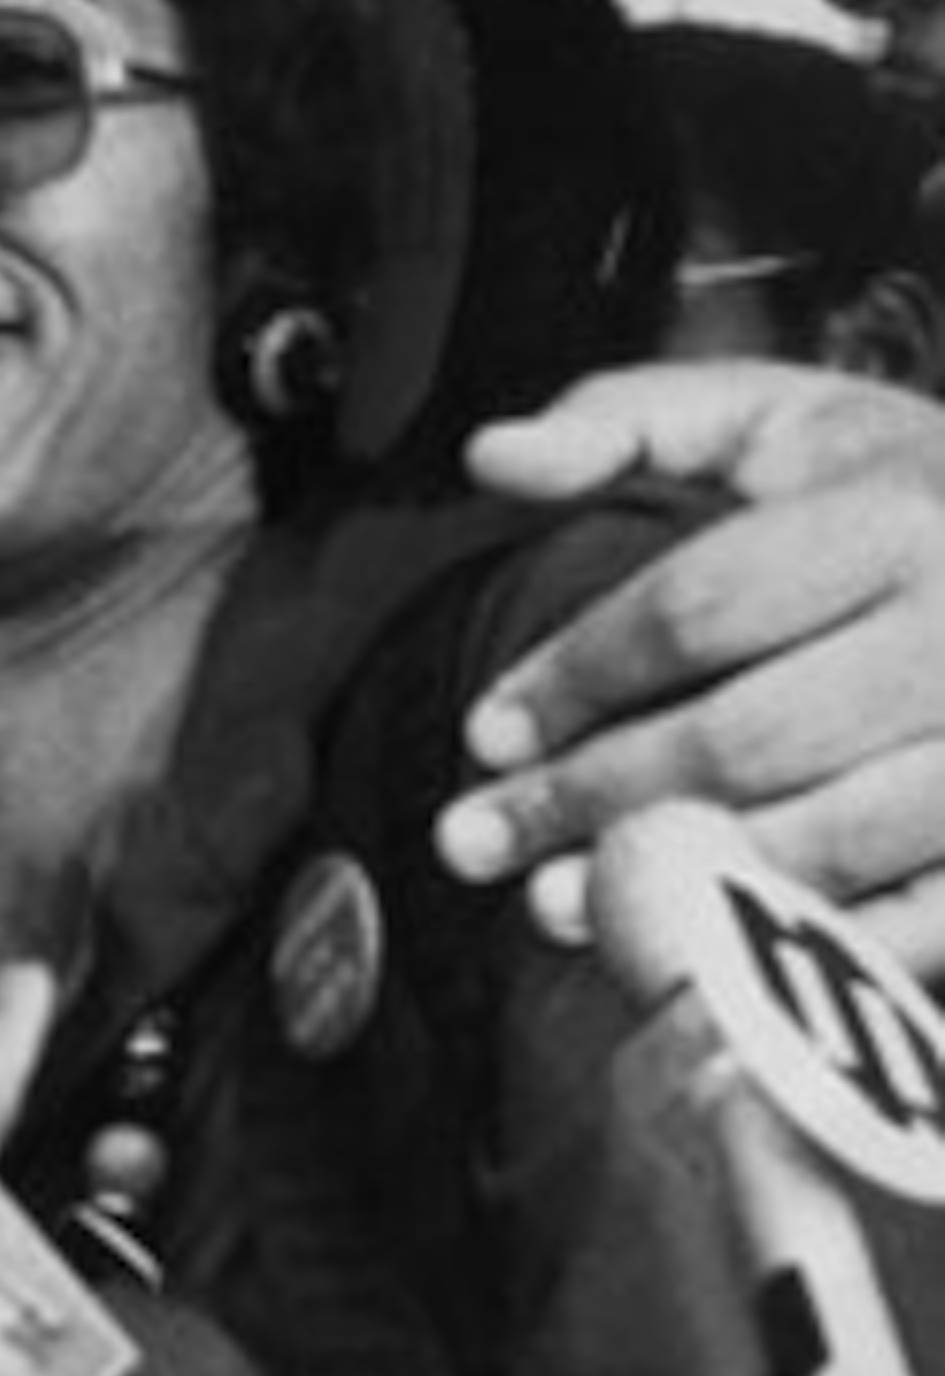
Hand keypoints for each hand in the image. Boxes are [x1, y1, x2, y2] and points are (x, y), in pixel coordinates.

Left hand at [446, 360, 944, 972]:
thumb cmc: (901, 489)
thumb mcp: (773, 417)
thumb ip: (624, 421)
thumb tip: (489, 458)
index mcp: (897, 517)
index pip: (695, 613)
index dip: (572, 680)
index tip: (486, 734)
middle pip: (741, 738)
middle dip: (588, 797)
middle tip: (476, 841)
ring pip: (824, 838)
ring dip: (678, 882)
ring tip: (556, 902)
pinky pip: (920, 919)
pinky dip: (808, 946)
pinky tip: (708, 958)